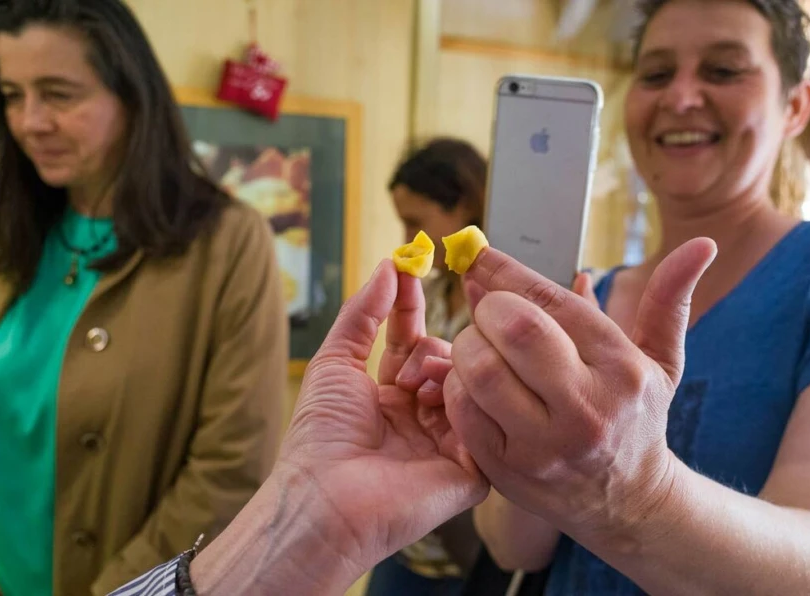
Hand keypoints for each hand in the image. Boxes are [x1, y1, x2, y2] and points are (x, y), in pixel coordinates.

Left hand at [279, 260, 488, 567]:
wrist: (328, 497)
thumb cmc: (321, 437)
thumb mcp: (334, 361)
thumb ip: (362, 313)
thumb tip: (387, 266)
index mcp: (388, 397)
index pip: (411, 339)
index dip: (412, 306)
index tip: (416, 266)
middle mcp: (420, 417)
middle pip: (444, 358)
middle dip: (427, 350)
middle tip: (405, 371)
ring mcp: (448, 442)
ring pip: (468, 382)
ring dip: (442, 374)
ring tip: (415, 392)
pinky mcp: (472, 469)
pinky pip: (488, 421)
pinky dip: (467, 402)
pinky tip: (442, 402)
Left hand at [442, 241, 714, 551]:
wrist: (629, 503)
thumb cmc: (637, 417)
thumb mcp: (660, 360)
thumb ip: (667, 300)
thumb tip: (701, 244)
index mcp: (621, 369)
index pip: (552, 302)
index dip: (505, 271)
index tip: (478, 255)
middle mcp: (587, 407)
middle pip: (514, 330)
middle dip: (487, 308)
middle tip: (485, 310)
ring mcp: (545, 444)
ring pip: (481, 371)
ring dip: (466, 346)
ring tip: (477, 344)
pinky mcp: (509, 470)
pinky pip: (464, 411)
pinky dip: (456, 385)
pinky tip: (470, 380)